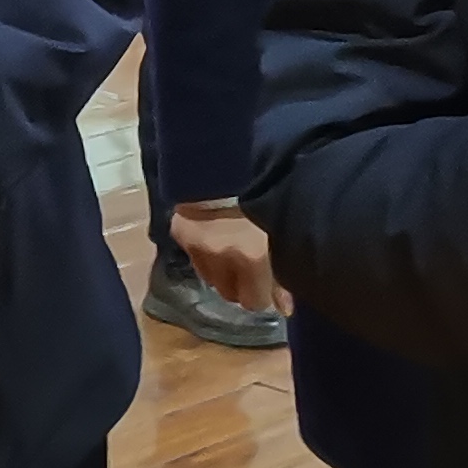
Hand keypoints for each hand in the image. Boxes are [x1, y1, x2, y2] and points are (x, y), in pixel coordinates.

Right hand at [171, 198, 281, 313]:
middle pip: (233, 296)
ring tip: (238, 251)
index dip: (267, 294)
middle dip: (245, 286)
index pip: (256, 301)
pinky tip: (220, 240)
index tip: (275, 286)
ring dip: (226, 273)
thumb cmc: (269, 196)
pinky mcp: (182, 234)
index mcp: (252, 255)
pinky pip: (198, 264)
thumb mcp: (282, 236)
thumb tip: (285, 309)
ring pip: (214, 282)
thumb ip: (282, 276)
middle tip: (256, 267)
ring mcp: (200, 246)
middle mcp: (223, 254)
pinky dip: (209, 258)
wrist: (231, 159)